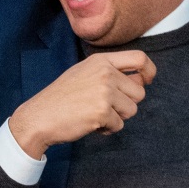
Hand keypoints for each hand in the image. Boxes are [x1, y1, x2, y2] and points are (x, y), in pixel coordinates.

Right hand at [10, 50, 155, 157]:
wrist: (40, 116)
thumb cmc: (61, 97)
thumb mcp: (84, 73)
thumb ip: (110, 73)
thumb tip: (141, 81)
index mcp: (100, 61)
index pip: (139, 58)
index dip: (148, 70)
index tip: (147, 80)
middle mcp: (105, 73)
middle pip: (139, 91)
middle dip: (126, 104)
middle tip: (104, 107)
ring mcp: (104, 92)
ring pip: (131, 110)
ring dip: (116, 117)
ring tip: (94, 114)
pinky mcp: (102, 112)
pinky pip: (119, 125)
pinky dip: (106, 129)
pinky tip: (89, 123)